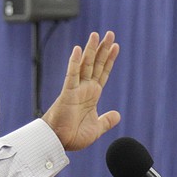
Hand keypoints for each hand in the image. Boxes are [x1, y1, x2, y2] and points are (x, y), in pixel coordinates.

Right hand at [42, 31, 120, 150]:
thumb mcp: (96, 129)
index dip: (109, 60)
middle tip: (110, 33)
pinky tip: (78, 49)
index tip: (116, 46)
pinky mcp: (67, 93)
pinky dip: (74, 62)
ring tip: (96, 35)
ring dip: (91, 50)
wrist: (59, 142)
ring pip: (85, 65)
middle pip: (96, 64)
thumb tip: (117, 115)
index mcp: (92, 96)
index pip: (103, 73)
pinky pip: (72, 75)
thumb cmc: (74, 136)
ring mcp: (76, 89)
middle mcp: (85, 89)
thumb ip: (106, 121)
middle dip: (103, 49)